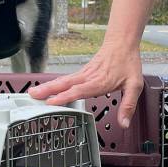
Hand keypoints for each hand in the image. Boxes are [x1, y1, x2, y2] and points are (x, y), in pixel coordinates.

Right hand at [28, 43, 143, 128]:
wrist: (123, 43)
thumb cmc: (128, 63)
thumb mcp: (134, 85)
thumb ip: (128, 105)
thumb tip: (124, 123)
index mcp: (100, 82)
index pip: (80, 90)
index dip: (65, 96)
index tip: (51, 101)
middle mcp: (89, 77)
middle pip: (66, 84)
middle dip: (48, 90)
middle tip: (32, 96)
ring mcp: (84, 74)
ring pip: (63, 81)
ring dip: (48, 86)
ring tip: (33, 92)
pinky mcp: (82, 72)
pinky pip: (66, 79)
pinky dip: (55, 83)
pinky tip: (47, 88)